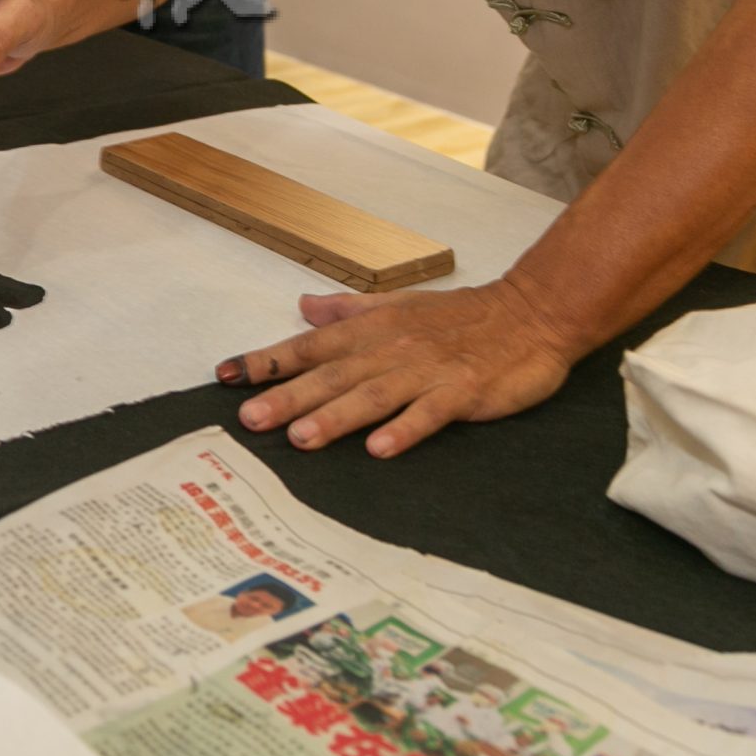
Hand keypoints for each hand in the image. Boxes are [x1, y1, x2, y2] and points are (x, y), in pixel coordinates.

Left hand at [216, 280, 580, 457]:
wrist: (531, 314)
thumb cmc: (461, 315)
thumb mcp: (399, 305)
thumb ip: (349, 310)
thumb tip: (304, 305)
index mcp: (373, 329)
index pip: (310, 345)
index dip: (267, 361)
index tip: (224, 376)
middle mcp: (392, 348)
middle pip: (332, 374)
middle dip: (288, 395)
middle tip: (249, 418)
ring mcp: (428, 371)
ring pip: (374, 395)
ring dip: (337, 416)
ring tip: (301, 438)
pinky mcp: (463, 392)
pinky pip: (430, 413)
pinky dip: (405, 430)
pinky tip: (380, 449)